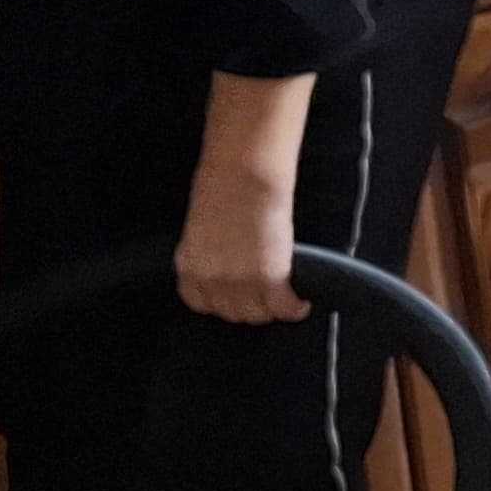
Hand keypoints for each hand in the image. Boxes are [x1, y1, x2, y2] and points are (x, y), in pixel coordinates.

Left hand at [177, 165, 306, 321]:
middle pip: (232, 313)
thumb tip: (226, 266)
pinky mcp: (271, 279)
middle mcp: (212, 281)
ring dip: (272, 310)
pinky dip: (295, 309)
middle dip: (248, 307)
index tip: (233, 298)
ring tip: (282, 299)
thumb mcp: (201, 228)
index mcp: (189, 267)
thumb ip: (209, 255)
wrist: (245, 176)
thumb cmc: (222, 187)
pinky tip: (301, 304)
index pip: (200, 303)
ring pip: (259, 315)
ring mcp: (241, 283)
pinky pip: (285, 308)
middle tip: (263, 296)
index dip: (220, 302)